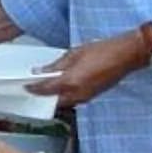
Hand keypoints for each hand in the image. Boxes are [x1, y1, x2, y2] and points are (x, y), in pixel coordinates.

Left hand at [36, 30, 151, 107]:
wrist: (126, 55)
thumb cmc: (103, 50)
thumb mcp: (75, 53)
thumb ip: (57, 65)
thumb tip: (41, 71)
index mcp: (71, 81)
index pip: (46, 89)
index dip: (34, 88)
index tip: (26, 86)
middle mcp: (77, 93)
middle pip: (53, 100)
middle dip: (43, 96)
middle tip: (34, 88)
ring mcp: (86, 97)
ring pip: (64, 102)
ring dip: (54, 97)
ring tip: (47, 87)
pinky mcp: (92, 96)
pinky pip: (74, 100)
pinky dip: (65, 96)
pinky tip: (63, 87)